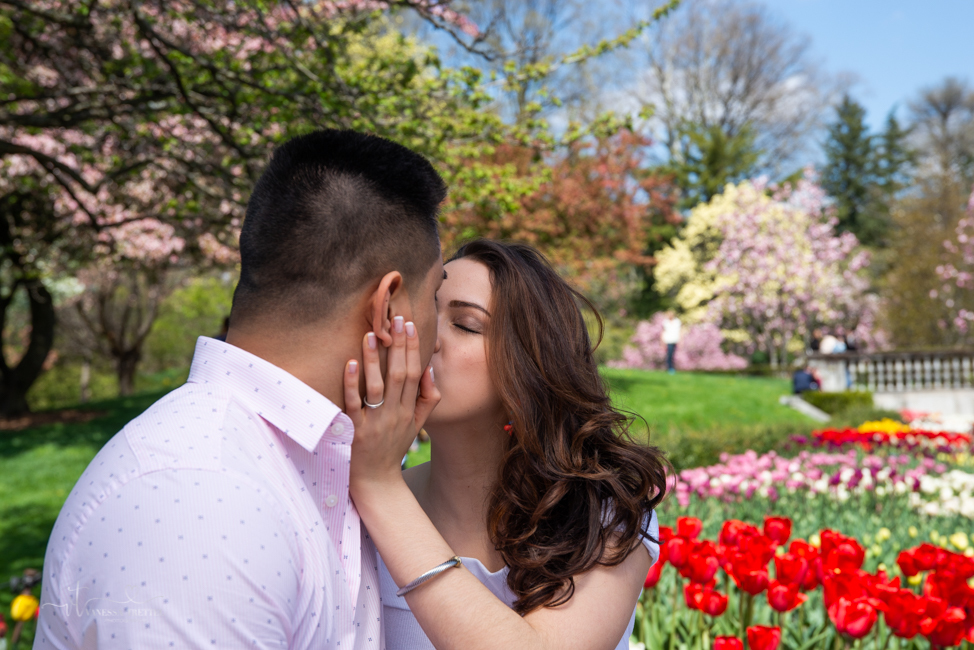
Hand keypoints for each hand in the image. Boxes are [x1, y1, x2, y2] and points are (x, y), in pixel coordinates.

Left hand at [344, 316, 439, 492]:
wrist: (377, 482)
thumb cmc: (393, 448)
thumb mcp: (417, 425)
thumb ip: (428, 399)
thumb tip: (429, 369)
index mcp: (409, 410)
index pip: (415, 373)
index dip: (413, 348)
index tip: (409, 325)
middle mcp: (395, 414)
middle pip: (400, 375)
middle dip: (398, 346)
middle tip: (395, 318)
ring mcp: (376, 422)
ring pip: (377, 386)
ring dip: (374, 360)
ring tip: (371, 335)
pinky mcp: (356, 431)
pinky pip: (354, 404)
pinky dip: (352, 383)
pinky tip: (350, 364)